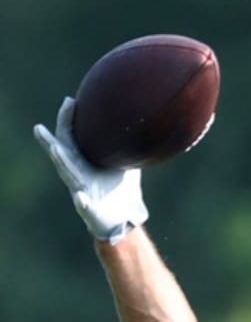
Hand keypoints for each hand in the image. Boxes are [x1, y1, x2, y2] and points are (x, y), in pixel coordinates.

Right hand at [33, 97, 148, 241]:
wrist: (124, 220)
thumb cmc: (121, 192)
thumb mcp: (125, 167)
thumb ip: (128, 149)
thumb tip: (142, 129)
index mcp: (84, 162)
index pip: (72, 137)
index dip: (69, 120)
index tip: (70, 101)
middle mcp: (77, 174)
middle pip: (61, 154)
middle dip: (49, 141)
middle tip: (38, 128)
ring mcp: (81, 190)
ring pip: (68, 174)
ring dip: (62, 162)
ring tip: (54, 149)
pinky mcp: (89, 209)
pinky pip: (84, 205)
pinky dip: (83, 202)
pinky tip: (81, 199)